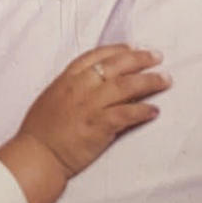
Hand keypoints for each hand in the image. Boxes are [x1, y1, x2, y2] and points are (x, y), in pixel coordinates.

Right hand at [0, 46, 168, 202]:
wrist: (36, 155)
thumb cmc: (40, 131)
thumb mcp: (52, 98)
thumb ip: (72, 88)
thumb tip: (94, 84)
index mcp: (67, 78)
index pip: (96, 56)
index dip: (117, 50)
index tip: (133, 47)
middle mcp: (80, 87)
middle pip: (116, 66)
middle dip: (140, 59)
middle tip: (158, 57)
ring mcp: (89, 106)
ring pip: (126, 86)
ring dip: (149, 81)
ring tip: (165, 80)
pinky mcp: (99, 126)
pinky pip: (127, 113)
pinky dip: (143, 111)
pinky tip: (154, 111)